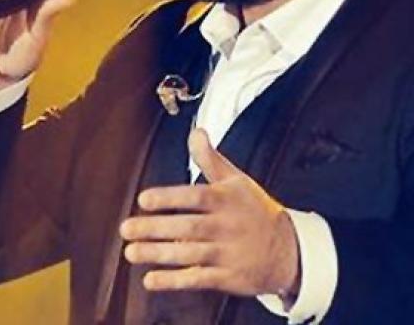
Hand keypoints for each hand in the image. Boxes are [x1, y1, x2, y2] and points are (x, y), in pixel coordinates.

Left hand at [119, 128, 300, 299]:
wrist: (287, 249)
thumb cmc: (256, 210)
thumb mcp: (237, 180)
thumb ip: (210, 159)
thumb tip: (196, 132)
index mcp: (226, 199)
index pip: (195, 196)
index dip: (169, 198)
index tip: (145, 198)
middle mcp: (226, 226)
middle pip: (188, 227)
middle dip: (155, 228)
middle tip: (127, 228)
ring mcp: (227, 253)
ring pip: (189, 254)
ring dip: (158, 254)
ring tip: (131, 251)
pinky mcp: (227, 277)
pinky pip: (198, 280)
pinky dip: (174, 281)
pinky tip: (151, 280)